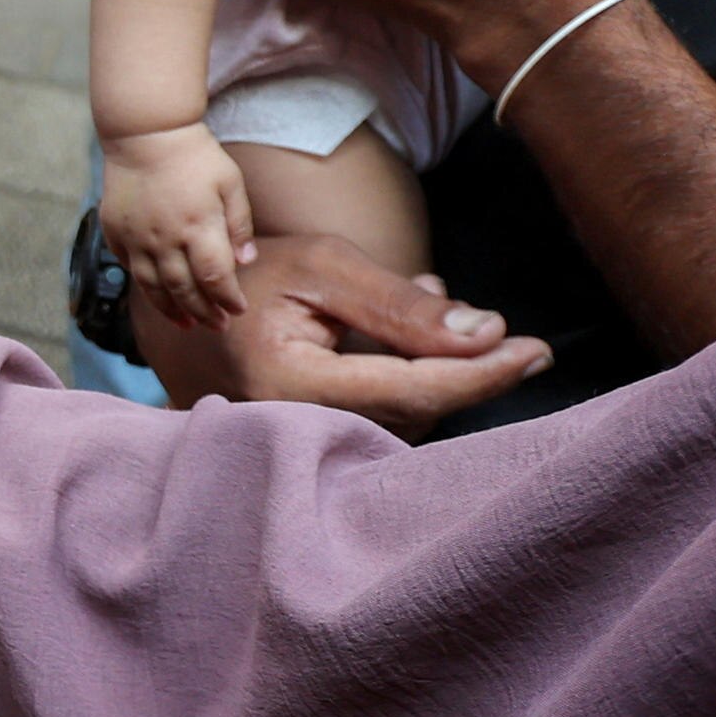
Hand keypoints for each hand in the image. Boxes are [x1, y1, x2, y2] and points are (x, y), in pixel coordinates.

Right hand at [98, 126, 254, 326]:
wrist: (145, 133)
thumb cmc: (194, 155)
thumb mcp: (230, 183)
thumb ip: (239, 224)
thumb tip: (245, 261)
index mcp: (198, 226)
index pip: (216, 278)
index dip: (227, 299)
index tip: (238, 310)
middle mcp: (165, 239)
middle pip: (185, 290)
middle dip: (204, 312)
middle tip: (218, 326)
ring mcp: (137, 238)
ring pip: (153, 287)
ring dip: (172, 310)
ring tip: (187, 323)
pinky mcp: (116, 232)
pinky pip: (130, 268)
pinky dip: (145, 286)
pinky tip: (158, 295)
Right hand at [126, 230, 547, 439]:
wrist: (179, 311)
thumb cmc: (251, 277)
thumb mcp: (323, 266)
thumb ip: (400, 304)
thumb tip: (485, 331)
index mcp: (286, 381)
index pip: (410, 389)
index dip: (480, 374)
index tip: (536, 351)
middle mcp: (286, 430)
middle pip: (412, 416)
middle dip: (464, 374)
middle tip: (500, 333)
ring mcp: (291, 448)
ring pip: (399, 426)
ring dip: (435, 379)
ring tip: (431, 317)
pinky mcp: (303, 451)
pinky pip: (377, 429)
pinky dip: (408, 391)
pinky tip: (403, 348)